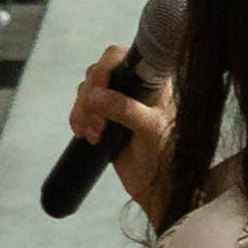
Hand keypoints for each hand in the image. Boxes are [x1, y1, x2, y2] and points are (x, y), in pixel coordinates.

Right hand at [65, 44, 176, 222]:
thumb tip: (94, 95)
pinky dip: (78, 120)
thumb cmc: (168, 155)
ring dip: (83, 111)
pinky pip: (82, 111)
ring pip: (87, 93)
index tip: (98, 87)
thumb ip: (126, 109)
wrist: (161, 189)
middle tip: (99, 123)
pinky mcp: (104, 123)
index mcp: (151, 81)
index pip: (121, 57)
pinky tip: (85, 135)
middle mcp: (133, 88)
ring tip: (94, 135)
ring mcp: (117, 105)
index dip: (104, 67)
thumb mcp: (151, 128)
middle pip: (98, 74)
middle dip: (91, 97)